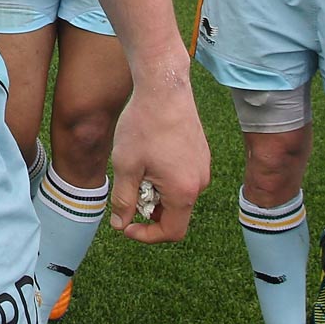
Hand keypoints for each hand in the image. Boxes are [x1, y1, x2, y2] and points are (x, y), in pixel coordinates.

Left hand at [107, 69, 209, 242]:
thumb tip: (120, 225)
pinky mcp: (201, 154)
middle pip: (175, 213)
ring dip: (156, 192)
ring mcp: (204, 167)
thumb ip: (124, 200)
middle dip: (149, 209)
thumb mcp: (126, 166)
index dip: (147, 235)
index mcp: (184, 191)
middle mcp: (201, 182)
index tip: (126, 225)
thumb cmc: (143, 126)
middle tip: (128, 187)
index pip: (171, 232)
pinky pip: (183, 177)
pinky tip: (150, 155)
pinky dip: (165, 178)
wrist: (164, 88)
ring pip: (178, 194)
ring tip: (138, 166)